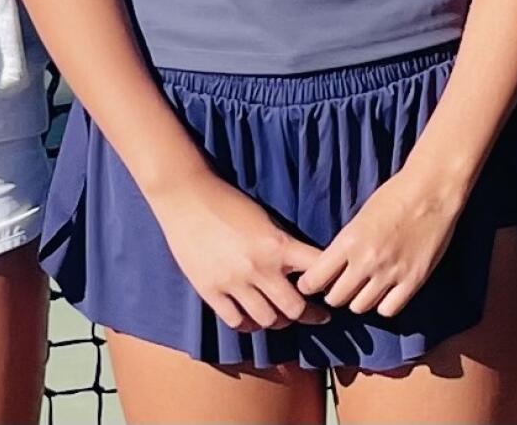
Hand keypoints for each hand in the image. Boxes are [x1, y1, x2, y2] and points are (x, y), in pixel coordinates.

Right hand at [151, 174, 330, 332]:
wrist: (185, 193)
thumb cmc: (226, 199)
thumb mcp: (263, 218)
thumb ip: (281, 245)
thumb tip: (301, 269)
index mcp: (276, 244)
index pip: (316, 272)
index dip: (328, 284)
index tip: (331, 291)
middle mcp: (258, 267)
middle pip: (295, 310)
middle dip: (307, 313)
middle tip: (312, 313)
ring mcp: (233, 281)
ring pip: (267, 321)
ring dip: (276, 320)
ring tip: (277, 314)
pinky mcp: (210, 289)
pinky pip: (236, 321)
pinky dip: (247, 322)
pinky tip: (249, 315)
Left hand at [296, 166, 465, 318]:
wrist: (430, 192)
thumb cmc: (393, 195)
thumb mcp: (359, 217)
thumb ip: (346, 244)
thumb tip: (332, 266)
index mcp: (348, 240)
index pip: (316, 278)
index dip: (308, 285)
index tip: (308, 285)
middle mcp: (366, 261)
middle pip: (336, 298)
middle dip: (332, 295)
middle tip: (336, 288)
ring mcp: (391, 274)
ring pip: (361, 307)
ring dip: (357, 301)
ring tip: (360, 290)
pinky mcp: (413, 281)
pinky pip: (389, 310)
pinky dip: (382, 306)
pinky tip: (383, 294)